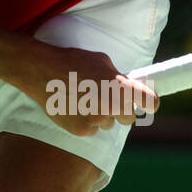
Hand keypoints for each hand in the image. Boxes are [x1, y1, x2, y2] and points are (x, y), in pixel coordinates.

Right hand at [21, 44, 159, 136]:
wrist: (42, 71)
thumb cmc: (73, 62)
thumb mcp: (102, 61)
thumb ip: (118, 77)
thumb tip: (128, 87)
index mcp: (121, 86)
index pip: (149, 102)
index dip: (149, 104)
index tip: (147, 107)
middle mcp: (113, 106)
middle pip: (128, 118)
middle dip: (120, 111)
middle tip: (106, 101)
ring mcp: (97, 120)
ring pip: (107, 124)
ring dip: (100, 116)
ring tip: (82, 100)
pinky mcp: (82, 130)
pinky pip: (91, 130)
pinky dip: (85, 122)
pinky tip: (73, 108)